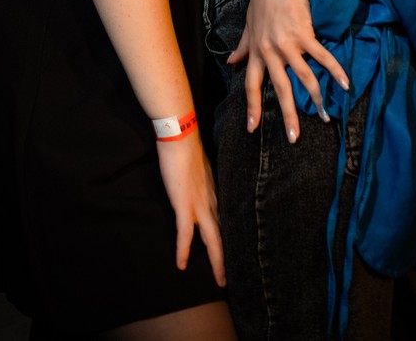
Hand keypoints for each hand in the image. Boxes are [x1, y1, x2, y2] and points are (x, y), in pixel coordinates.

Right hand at [156, 132, 226, 286]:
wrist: (180, 134)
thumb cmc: (187, 146)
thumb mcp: (200, 167)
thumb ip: (203, 180)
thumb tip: (200, 185)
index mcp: (216, 193)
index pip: (225, 222)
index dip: (229, 240)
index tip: (234, 255)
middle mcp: (212, 201)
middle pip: (223, 236)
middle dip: (226, 258)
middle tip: (230, 278)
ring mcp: (199, 204)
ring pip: (212, 240)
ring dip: (217, 261)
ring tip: (220, 280)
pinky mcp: (184, 204)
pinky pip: (185, 233)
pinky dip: (183, 250)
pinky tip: (181, 265)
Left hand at [227, 0, 348, 144]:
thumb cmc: (264, 0)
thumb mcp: (249, 24)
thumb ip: (242, 46)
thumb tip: (231, 62)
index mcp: (256, 51)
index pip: (251, 85)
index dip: (252, 108)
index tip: (253, 129)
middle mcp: (270, 51)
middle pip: (279, 89)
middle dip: (288, 115)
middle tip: (295, 138)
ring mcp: (288, 44)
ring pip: (303, 78)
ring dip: (316, 98)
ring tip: (327, 116)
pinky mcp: (305, 34)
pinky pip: (321, 58)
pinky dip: (335, 71)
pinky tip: (345, 84)